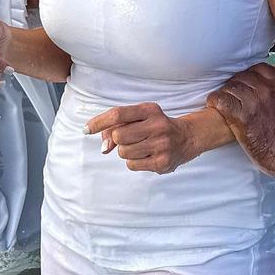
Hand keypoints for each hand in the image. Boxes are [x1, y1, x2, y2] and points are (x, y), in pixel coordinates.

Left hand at [84, 102, 199, 172]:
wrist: (187, 137)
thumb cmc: (156, 126)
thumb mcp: (140, 118)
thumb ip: (118, 127)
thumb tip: (104, 147)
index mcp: (150, 110)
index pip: (118, 114)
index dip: (99, 122)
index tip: (86, 129)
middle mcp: (157, 125)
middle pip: (118, 135)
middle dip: (117, 139)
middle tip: (129, 139)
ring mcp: (161, 145)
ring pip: (124, 152)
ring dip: (126, 151)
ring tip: (140, 146)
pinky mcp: (162, 162)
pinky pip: (132, 165)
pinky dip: (134, 161)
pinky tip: (146, 155)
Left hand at [206, 63, 274, 176]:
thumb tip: (268, 96)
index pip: (258, 68)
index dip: (248, 76)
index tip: (245, 85)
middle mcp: (267, 90)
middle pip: (241, 77)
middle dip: (234, 86)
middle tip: (231, 98)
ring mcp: (254, 102)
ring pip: (229, 87)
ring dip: (224, 95)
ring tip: (222, 104)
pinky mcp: (242, 117)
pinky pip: (221, 100)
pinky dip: (216, 102)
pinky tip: (216, 107)